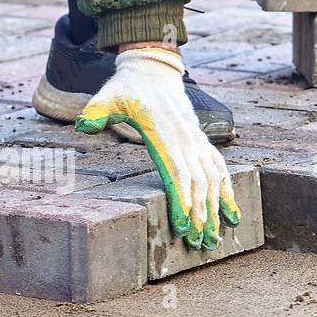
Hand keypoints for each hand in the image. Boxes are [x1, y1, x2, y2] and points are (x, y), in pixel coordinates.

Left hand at [75, 46, 239, 248]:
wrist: (153, 71)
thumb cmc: (126, 88)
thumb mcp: (107, 96)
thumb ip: (96, 110)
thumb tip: (83, 124)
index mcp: (163, 132)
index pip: (177, 170)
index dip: (182, 199)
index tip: (184, 226)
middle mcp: (185, 139)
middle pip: (198, 182)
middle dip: (201, 215)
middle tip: (201, 245)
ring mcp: (196, 141)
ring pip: (212, 179)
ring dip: (217, 210)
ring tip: (218, 239)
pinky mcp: (201, 143)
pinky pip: (219, 169)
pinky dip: (228, 191)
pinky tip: (233, 214)